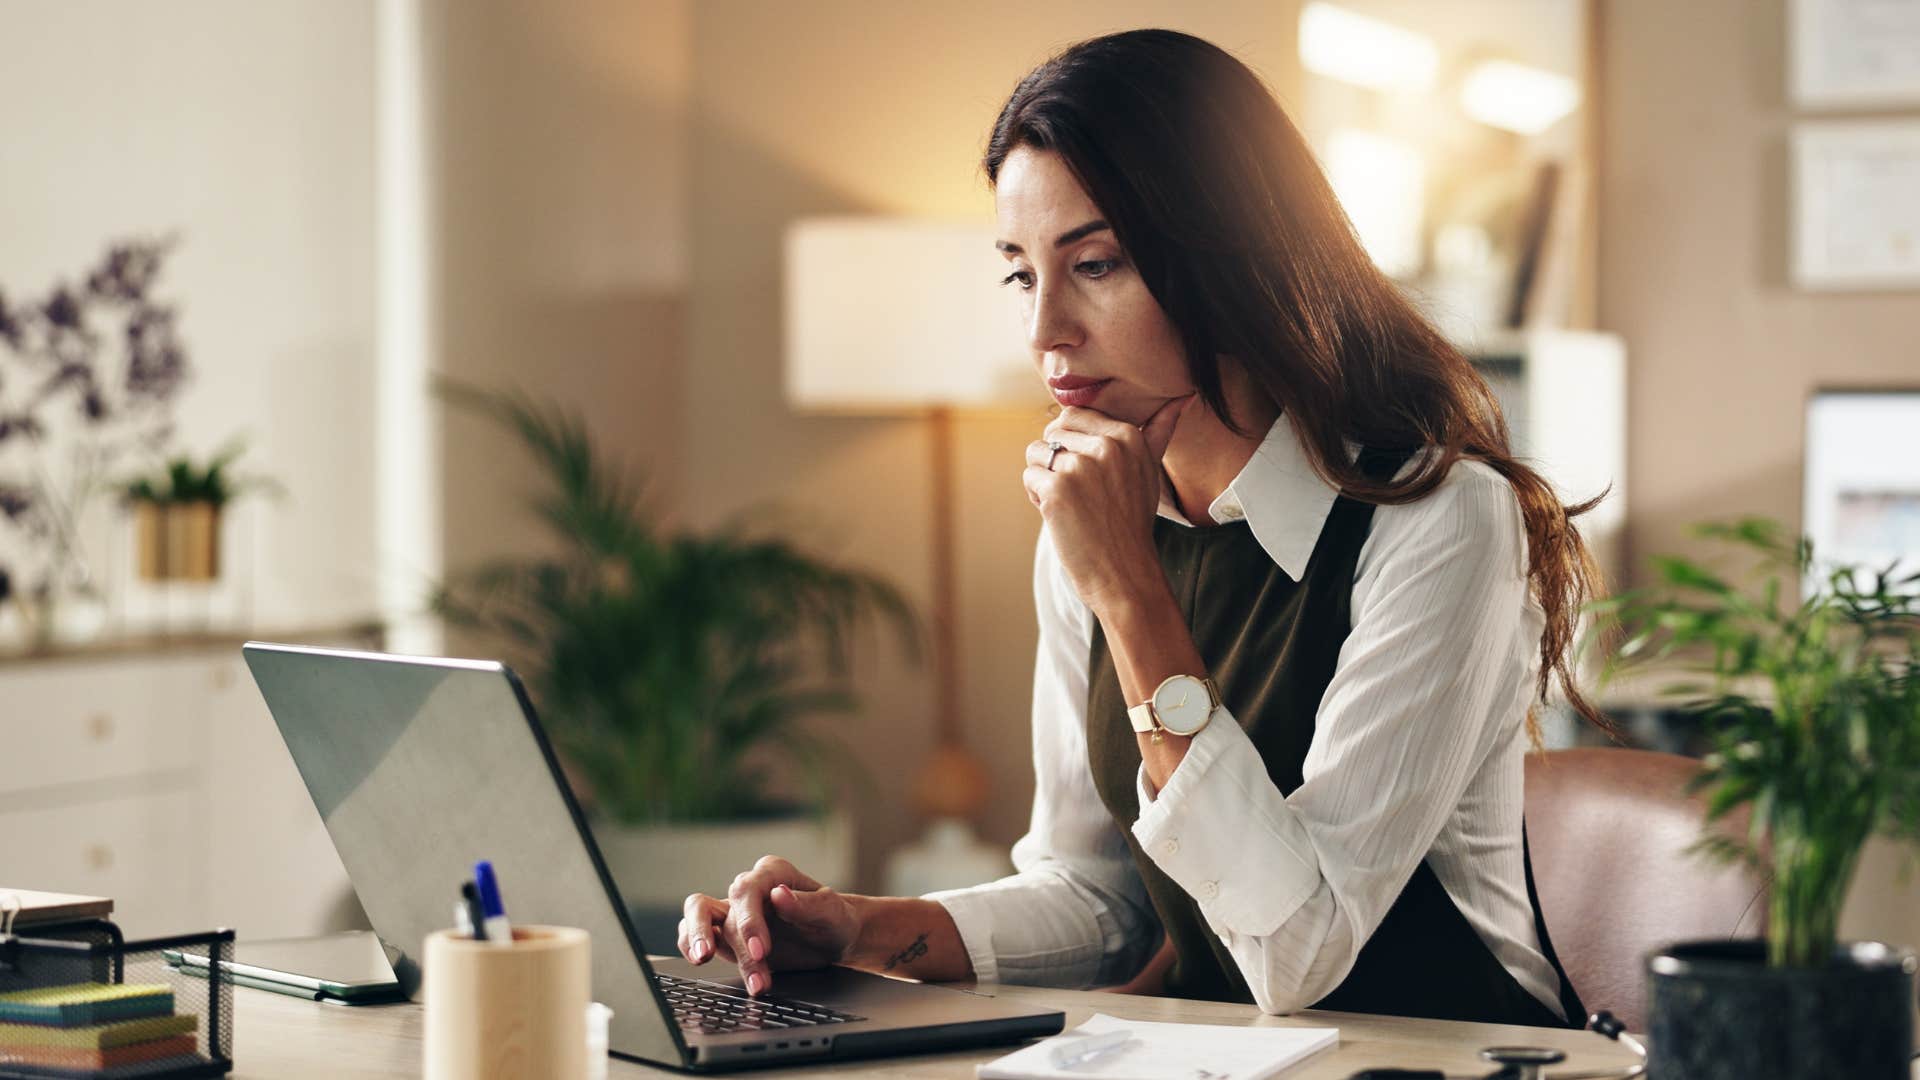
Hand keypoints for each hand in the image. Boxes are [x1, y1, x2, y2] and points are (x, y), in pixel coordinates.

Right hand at [677, 856, 859, 995]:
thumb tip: (778, 894)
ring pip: (698, 915)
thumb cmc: (835, 921)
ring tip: (702, 962)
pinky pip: (694, 933)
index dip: (749, 921)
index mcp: (773, 873)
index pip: (747, 889)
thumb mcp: (833, 913)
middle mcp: (749, 889)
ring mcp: (733, 911)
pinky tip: (698, 961)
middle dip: (724, 937)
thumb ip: (807, 903)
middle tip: (737, 964)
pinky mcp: (725, 933)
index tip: (763, 951)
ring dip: (699, 941)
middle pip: (720, 905)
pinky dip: (690, 945)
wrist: (833, 940)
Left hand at [1023, 395, 1193, 615]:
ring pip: (1036, 454)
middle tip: (1082, 494)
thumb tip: (1183, 397)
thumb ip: (1159, 431)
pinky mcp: (1057, 490)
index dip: (1072, 445)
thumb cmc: (1132, 522)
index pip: (1073, 416)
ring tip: (1072, 504)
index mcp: (1127, 436)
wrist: (1125, 572)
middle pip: (1051, 433)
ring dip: (1045, 479)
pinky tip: (1061, 516)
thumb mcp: (1150, 471)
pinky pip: (1029, 477)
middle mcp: (1105, 447)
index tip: (1090, 475)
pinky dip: (1037, 498)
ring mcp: (1080, 467)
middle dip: (1056, 461)